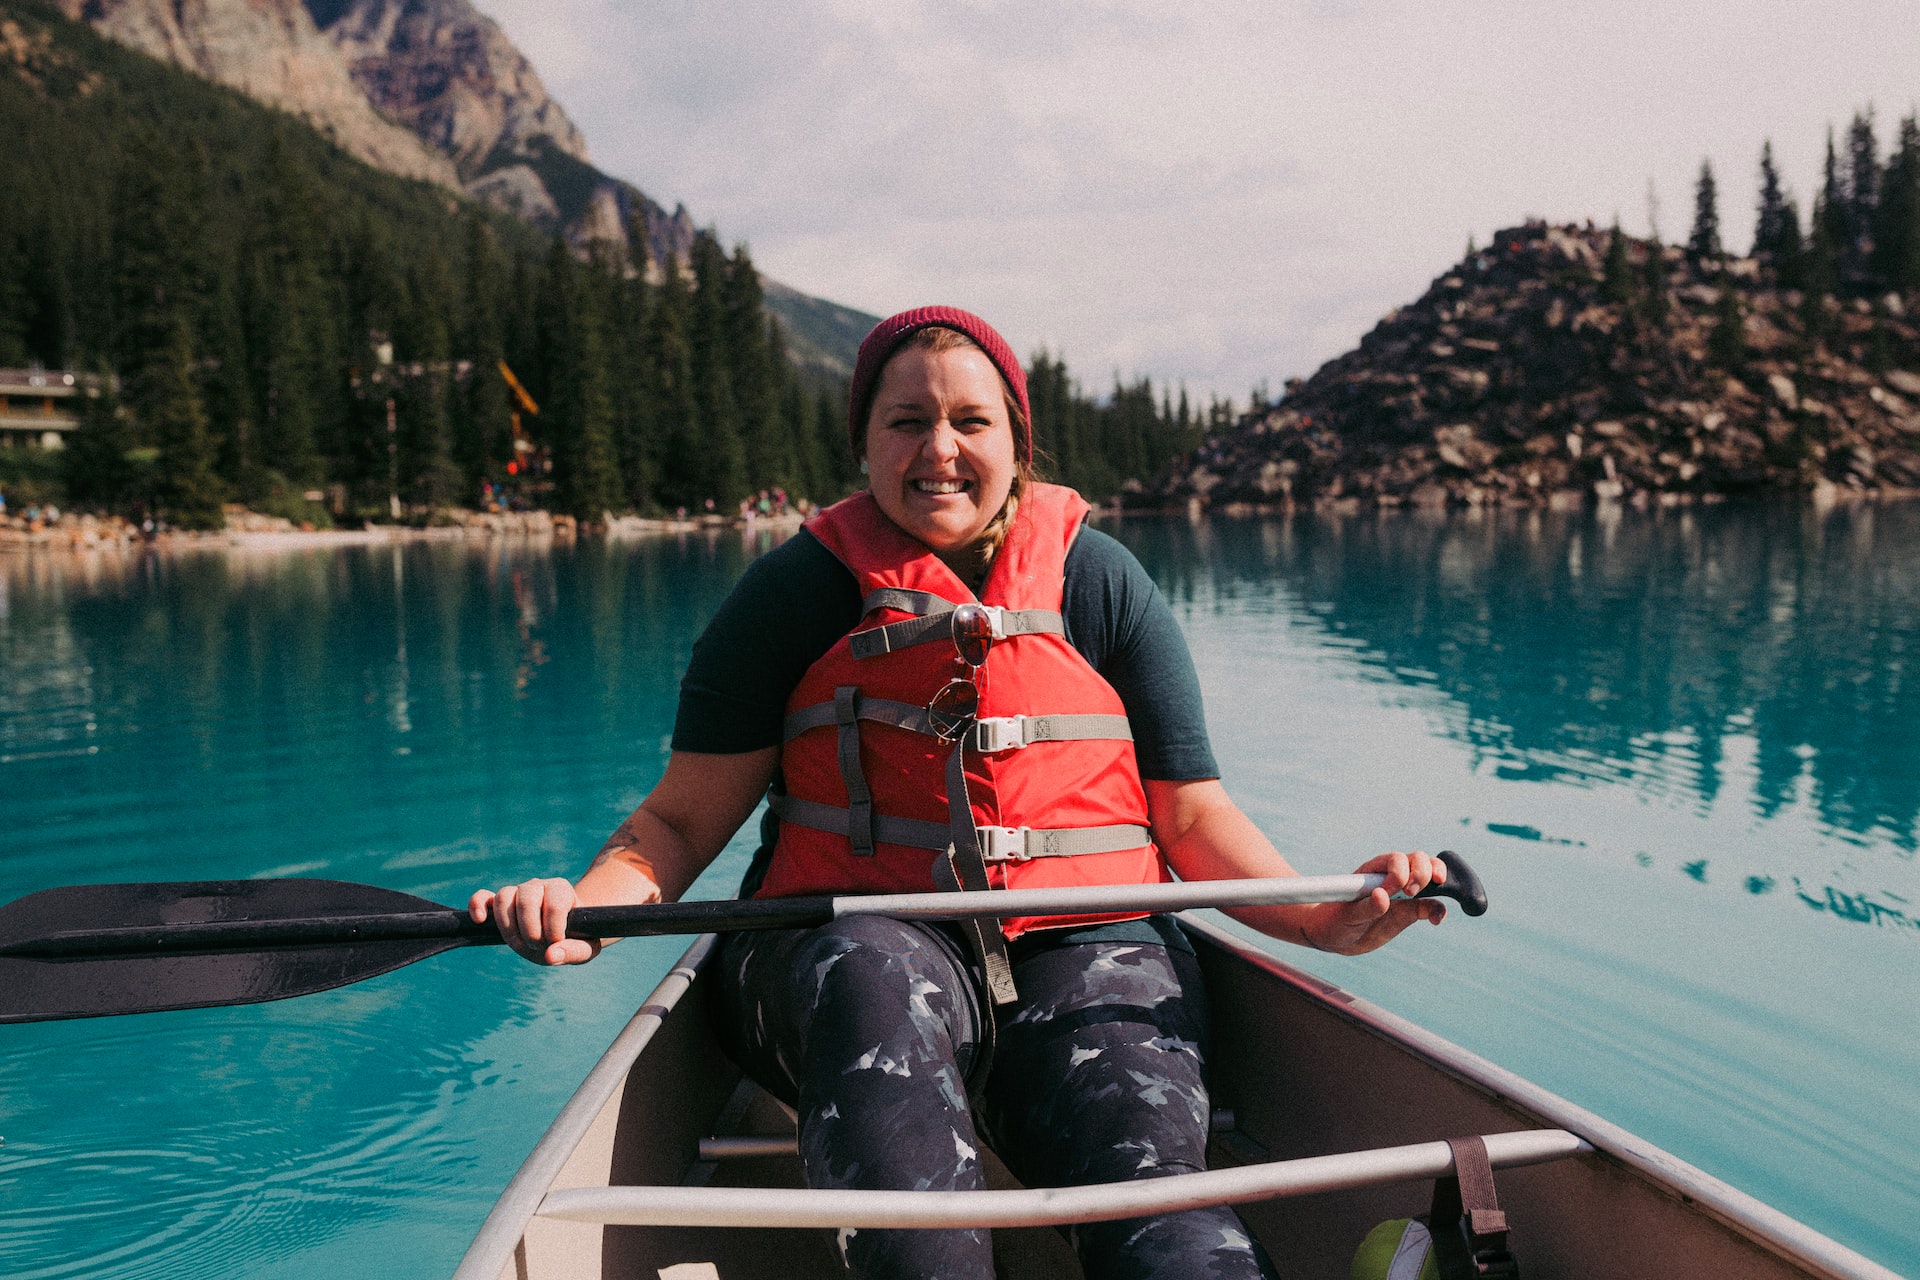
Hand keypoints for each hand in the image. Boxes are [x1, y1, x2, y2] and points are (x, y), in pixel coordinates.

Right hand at [468, 877, 601, 965]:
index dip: (553, 929)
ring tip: (519, 944)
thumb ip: (574, 952)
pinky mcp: (499, 902)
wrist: (565, 931)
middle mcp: (538, 885)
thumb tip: (550, 955)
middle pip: (527, 900)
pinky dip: (478, 904)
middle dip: (530, 931)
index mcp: (562, 890)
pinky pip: (483, 896)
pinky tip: (479, 920)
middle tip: (538, 945)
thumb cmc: (578, 938)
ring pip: (504, 896)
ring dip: (509, 927)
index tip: (556, 943)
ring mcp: (517, 892)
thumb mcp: (586, 948)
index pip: (554, 904)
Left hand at [1299, 850, 1447, 955]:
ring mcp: (1403, 893)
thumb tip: (1383, 896)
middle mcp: (1392, 876)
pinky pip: (1432, 905)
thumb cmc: (1336, 920)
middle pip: (1419, 860)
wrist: (1335, 936)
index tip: (1387, 893)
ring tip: (1433, 895)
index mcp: (1374, 871)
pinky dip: (1439, 910)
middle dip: (1422, 872)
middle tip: (1410, 893)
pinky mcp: (1410, 911)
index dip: (1398, 873)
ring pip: (1430, 875)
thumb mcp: (1347, 916)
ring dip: (1437, 880)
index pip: (1396, 859)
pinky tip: (1435, 920)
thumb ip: (1366, 907)